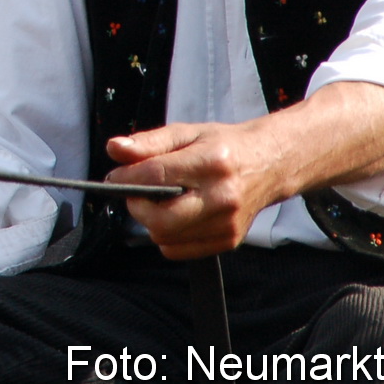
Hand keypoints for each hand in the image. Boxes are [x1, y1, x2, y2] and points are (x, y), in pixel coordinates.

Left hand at [106, 122, 282, 259]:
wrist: (268, 164)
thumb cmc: (222, 147)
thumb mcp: (186, 133)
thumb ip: (148, 142)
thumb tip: (114, 149)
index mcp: (211, 163)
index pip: (157, 176)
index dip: (128, 179)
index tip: (115, 177)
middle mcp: (222, 197)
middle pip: (161, 219)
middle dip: (138, 207)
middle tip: (136, 194)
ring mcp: (227, 224)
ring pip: (166, 238)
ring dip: (151, 222)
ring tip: (158, 202)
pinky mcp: (228, 241)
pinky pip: (179, 250)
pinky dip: (167, 236)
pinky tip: (175, 216)